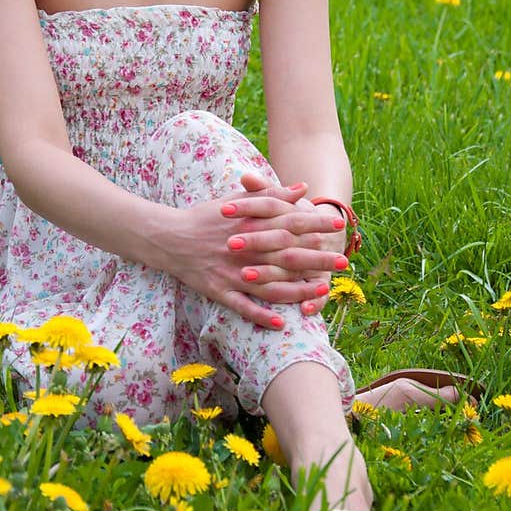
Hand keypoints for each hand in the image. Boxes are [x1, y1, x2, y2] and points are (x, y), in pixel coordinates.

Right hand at [164, 179, 347, 328]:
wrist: (168, 237)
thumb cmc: (205, 217)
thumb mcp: (236, 201)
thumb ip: (270, 195)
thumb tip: (302, 188)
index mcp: (248, 225)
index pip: (288, 223)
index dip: (314, 225)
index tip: (337, 226)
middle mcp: (243, 249)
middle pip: (287, 255)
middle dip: (317, 259)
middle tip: (343, 263)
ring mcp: (232, 272)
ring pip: (271, 285)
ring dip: (299, 290)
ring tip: (323, 291)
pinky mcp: (219, 291)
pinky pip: (243, 307)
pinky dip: (262, 315)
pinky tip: (281, 323)